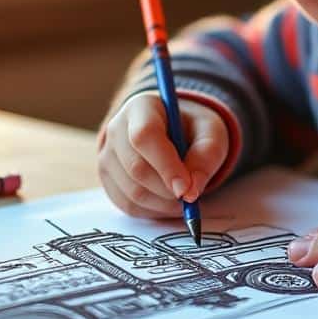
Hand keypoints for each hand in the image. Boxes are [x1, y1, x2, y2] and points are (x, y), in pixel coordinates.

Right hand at [97, 93, 229, 217]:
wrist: (173, 132)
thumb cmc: (193, 129)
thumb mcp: (210, 133)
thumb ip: (207, 156)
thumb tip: (191, 191)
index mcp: (141, 107)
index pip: (144, 136)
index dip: (165, 165)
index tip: (186, 188)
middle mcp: (116, 129)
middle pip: (136, 168)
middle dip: (167, 189)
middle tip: (190, 195)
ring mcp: (107, 156)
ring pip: (132, 192)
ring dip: (164, 203)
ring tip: (183, 195)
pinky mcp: (108, 180)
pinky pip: (128, 205)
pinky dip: (153, 211)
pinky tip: (169, 200)